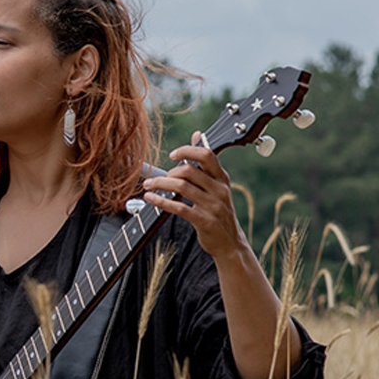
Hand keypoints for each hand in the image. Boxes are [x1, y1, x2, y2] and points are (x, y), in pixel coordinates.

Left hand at [142, 131, 248, 258]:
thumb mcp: (216, 186)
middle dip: (167, 173)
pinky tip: (151, 198)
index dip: (187, 151)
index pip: (207, 155)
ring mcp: (213, 206)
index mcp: (222, 179)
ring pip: (181, 187)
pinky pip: (179, 207)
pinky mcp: (205, 221)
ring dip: (160, 185)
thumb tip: (196, 134)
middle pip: (189, 171)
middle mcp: (220, 190)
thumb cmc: (218, 212)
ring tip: (148, 186)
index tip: (172, 155)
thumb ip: (204, 164)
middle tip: (157, 179)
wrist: (230, 243)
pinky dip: (161, 201)